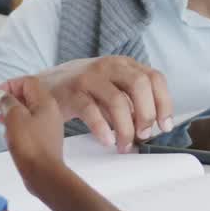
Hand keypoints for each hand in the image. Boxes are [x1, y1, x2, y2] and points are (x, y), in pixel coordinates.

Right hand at [0, 56, 173, 152]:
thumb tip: (153, 127)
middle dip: (146, 113)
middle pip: (139, 84)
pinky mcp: (71, 92)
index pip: (154, 77)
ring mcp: (89, 77)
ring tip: (124, 145)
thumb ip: (132, 102)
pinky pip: (90, 110)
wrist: (45, 85)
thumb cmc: (86, 90)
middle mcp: (109, 66)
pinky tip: (107, 141)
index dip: (164, 102)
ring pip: (117, 99)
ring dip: (125, 127)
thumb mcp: (113, 88)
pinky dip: (102, 128)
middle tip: (144, 135)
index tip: (164, 126)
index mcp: (124, 64)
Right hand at [0, 76, 64, 179]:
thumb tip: (2, 94)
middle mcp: (50, 110)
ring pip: (27, 110)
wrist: (43, 173)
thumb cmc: (29, 144)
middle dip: (9, 97)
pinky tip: (8, 131)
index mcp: (45, 101)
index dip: (9, 85)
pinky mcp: (44, 138)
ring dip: (11, 110)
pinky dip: (17, 123)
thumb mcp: (15, 117)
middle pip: (28, 95)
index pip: (27, 82)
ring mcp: (48, 125)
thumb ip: (8, 102)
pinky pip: (29, 123)